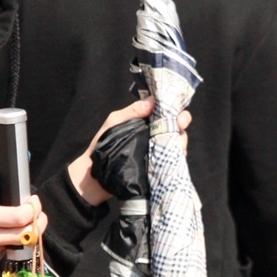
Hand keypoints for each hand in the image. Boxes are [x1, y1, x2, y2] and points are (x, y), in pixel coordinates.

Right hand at [0, 164, 46, 276]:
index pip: (20, 217)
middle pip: (27, 235)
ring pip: (19, 244)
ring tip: (18, 221)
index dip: (33, 208)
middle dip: (38, 222)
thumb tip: (4, 163)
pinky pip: (6, 252)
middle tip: (35, 212)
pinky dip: (8, 242)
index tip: (33, 200)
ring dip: (24, 232)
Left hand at [68, 98, 190, 205]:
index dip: (174, 108)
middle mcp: (154, 134)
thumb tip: (152, 101)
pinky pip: (172, 160)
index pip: (164, 111)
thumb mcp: (114, 122)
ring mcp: (157, 150)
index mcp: (145, 121)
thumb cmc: (102, 144)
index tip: (178, 109)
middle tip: (180, 123)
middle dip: (181, 122)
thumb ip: (132, 111)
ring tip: (178, 141)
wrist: (96, 174)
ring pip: (176, 142)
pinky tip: (177, 154)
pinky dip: (177, 156)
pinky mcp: (158, 166)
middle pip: (175, 126)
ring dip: (180, 140)